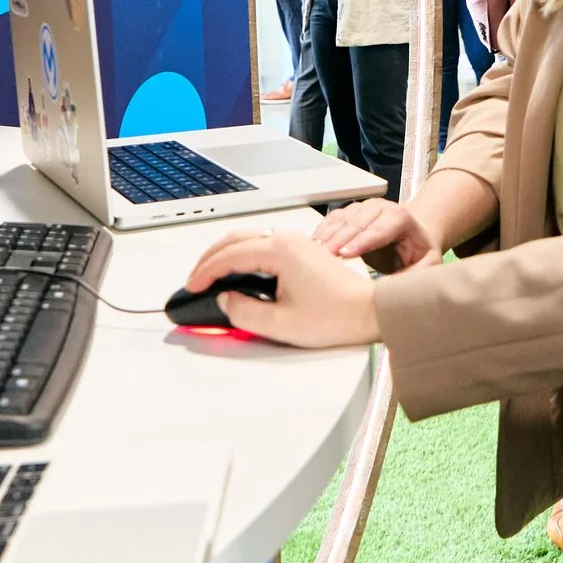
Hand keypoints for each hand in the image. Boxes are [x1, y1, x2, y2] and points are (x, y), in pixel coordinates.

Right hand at [180, 230, 378, 345]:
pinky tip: (238, 272)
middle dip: (210, 259)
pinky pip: (262, 245)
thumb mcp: (281, 324)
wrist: (369, 311)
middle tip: (194, 280)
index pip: (229, 255)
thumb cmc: (335, 315)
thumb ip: (244, 312)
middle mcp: (287, 239)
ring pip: (248, 239)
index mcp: (280, 250)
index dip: (205, 272)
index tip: (192, 287)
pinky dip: (243, 255)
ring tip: (210, 276)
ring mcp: (296, 242)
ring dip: (226, 255)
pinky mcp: (302, 251)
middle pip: (235, 239)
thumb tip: (226, 301)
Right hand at [312, 197, 442, 269]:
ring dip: (327, 236)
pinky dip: (322, 231)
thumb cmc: (418, 251)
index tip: (346, 254)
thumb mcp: (429, 263)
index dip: (361, 241)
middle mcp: (381, 208)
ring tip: (314, 254)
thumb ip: (417, 273)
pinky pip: (333, 219)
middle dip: (339, 241)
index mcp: (400, 218)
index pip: (378, 230)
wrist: (414, 235)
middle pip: (356, 223)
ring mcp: (364, 208)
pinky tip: (314, 245)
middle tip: (325, 258)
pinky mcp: (351, 212)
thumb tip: (398, 287)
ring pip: (342, 219)